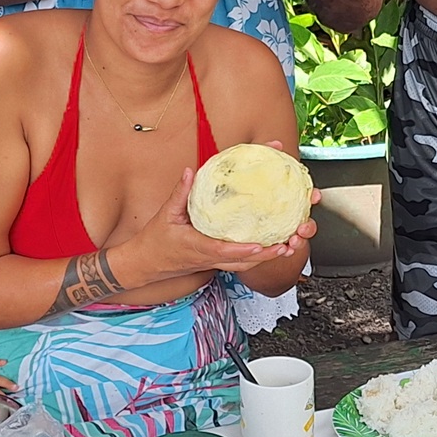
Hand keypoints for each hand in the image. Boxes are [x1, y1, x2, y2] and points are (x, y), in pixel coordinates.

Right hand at [116, 168, 298, 287]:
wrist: (146, 263)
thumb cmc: (156, 241)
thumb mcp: (166, 215)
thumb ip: (180, 193)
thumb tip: (191, 171)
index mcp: (198, 247)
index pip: (224, 252)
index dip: (243, 251)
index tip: (260, 245)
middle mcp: (210, 258)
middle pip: (244, 262)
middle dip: (267, 255)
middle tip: (289, 243)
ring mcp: (215, 262)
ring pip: (245, 265)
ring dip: (268, 257)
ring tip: (289, 245)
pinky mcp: (217, 262)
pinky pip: (241, 262)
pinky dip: (258, 256)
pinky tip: (271, 245)